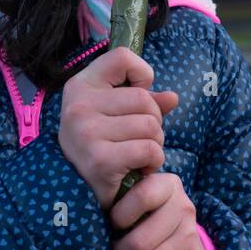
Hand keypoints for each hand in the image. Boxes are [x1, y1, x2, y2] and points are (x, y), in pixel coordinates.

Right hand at [58, 47, 178, 211]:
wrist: (78, 192)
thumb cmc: (99, 146)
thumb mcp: (114, 114)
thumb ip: (143, 101)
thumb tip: (172, 97)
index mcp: (80, 85)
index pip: (121, 57)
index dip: (141, 75)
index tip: (136, 97)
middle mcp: (79, 105)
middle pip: (144, 98)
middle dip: (154, 121)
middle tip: (141, 139)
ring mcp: (87, 132)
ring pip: (150, 125)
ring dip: (155, 144)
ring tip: (139, 155)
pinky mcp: (100, 159)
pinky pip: (148, 149)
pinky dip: (153, 161)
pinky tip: (139, 168)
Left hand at [109, 170, 207, 249]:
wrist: (181, 237)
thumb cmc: (147, 214)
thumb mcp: (137, 197)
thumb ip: (122, 196)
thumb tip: (97, 208)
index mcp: (168, 185)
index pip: (143, 195)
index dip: (121, 214)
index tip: (112, 224)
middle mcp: (184, 207)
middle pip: (141, 241)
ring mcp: (192, 235)